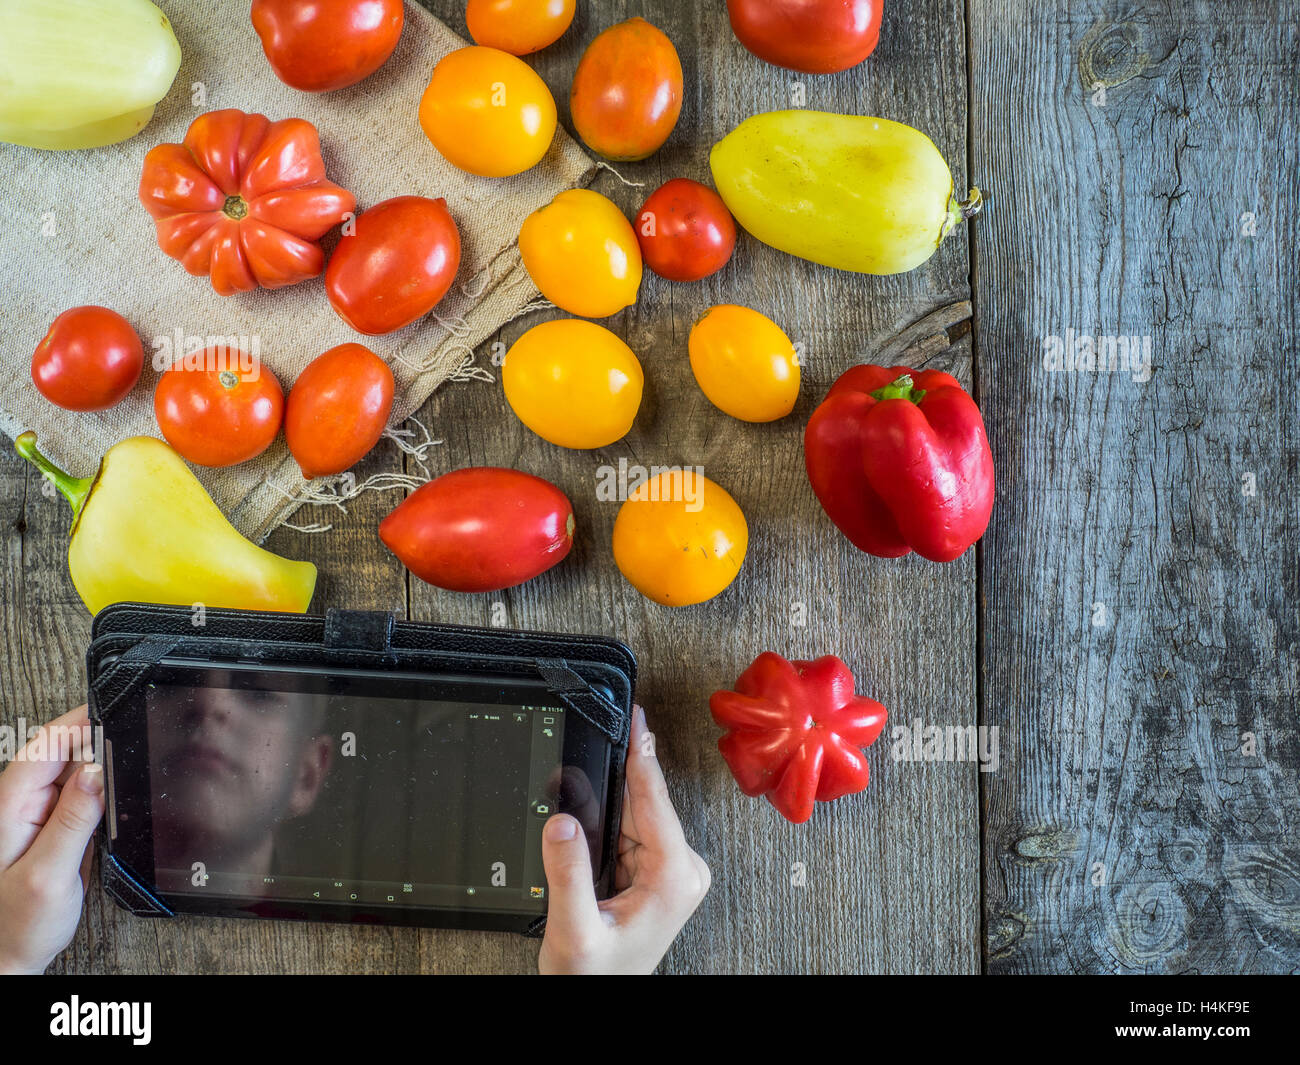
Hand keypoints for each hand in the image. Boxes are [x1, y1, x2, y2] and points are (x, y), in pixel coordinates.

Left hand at [0, 706, 103, 974]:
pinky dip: (100, 790)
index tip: (114, 712)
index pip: (45, 744)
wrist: (8, 957)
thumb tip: (97, 771)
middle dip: (96, 742)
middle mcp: (19, 805)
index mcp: (8, 807)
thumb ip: (73, 820)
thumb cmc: (16, 926)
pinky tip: (112, 801)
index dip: (80, 722)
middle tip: (131, 749)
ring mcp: (36, 815)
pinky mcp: (54, 827)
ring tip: (125, 776)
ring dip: (100, 766)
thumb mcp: (47, 875)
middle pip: (62, 750)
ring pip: (74, 770)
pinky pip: (80, 794)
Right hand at [539, 705, 709, 973]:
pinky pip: (626, 830)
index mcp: (674, 877)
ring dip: (600, 817)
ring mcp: (670, 869)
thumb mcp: (574, 929)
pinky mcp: (656, 871)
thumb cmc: (597, 978)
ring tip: (581, 856)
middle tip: (572, 795)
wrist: (598, 999)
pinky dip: (603, 830)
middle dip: (604, 794)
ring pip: (630, 815)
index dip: (640, 755)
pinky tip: (587, 847)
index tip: (636, 718)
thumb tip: (563, 824)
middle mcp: (681, 869)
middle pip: (640, 804)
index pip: (654, 800)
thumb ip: (568, 875)